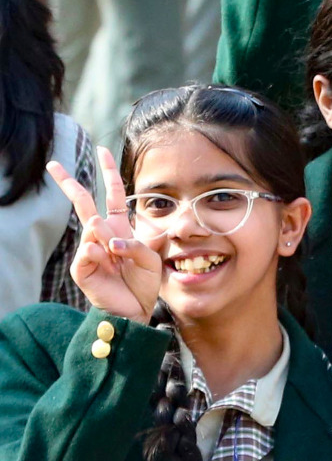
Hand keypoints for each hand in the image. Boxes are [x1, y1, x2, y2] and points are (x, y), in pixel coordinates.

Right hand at [47, 147, 162, 323]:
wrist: (136, 309)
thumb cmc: (144, 282)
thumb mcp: (150, 257)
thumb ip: (134, 242)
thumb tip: (103, 235)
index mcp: (119, 228)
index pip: (112, 195)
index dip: (108, 173)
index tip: (102, 151)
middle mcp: (101, 236)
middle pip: (83, 203)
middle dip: (68, 183)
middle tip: (52, 165)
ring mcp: (89, 250)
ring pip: (91, 228)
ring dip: (109, 239)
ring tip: (119, 256)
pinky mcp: (82, 267)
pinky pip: (88, 251)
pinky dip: (101, 255)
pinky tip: (107, 263)